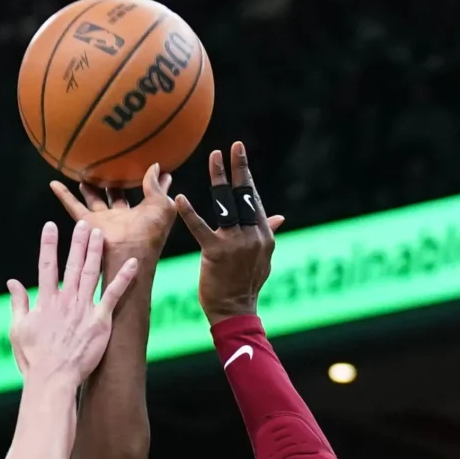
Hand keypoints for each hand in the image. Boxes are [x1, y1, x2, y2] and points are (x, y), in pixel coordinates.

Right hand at [8, 220, 140, 384]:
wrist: (53, 380)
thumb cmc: (34, 359)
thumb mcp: (18, 329)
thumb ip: (17, 303)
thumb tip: (12, 282)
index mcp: (45, 301)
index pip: (46, 266)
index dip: (48, 245)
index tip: (50, 226)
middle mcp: (66, 301)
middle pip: (72, 264)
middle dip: (78, 242)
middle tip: (84, 223)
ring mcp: (84, 309)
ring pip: (92, 273)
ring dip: (96, 251)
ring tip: (100, 233)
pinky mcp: (100, 321)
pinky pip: (113, 295)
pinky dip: (124, 278)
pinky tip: (133, 263)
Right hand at [49, 165, 179, 257]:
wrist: (131, 253)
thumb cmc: (151, 233)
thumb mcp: (162, 206)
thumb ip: (157, 186)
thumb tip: (156, 167)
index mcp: (142, 213)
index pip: (145, 192)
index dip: (147, 180)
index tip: (147, 163)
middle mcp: (122, 216)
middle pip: (115, 195)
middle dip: (113, 182)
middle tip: (109, 166)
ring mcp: (104, 220)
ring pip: (93, 199)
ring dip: (89, 187)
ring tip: (84, 173)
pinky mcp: (89, 223)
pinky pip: (73, 206)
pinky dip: (63, 195)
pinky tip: (54, 183)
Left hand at [174, 142, 286, 323]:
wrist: (235, 311)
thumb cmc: (245, 285)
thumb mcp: (263, 258)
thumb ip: (268, 234)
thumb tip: (280, 217)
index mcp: (263, 235)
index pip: (253, 199)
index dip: (246, 175)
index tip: (239, 154)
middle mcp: (253, 235)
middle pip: (245, 195)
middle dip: (238, 169)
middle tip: (232, 147)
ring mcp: (236, 243)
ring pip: (227, 205)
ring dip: (220, 179)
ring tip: (214, 158)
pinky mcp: (217, 253)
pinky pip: (201, 228)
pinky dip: (190, 213)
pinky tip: (180, 198)